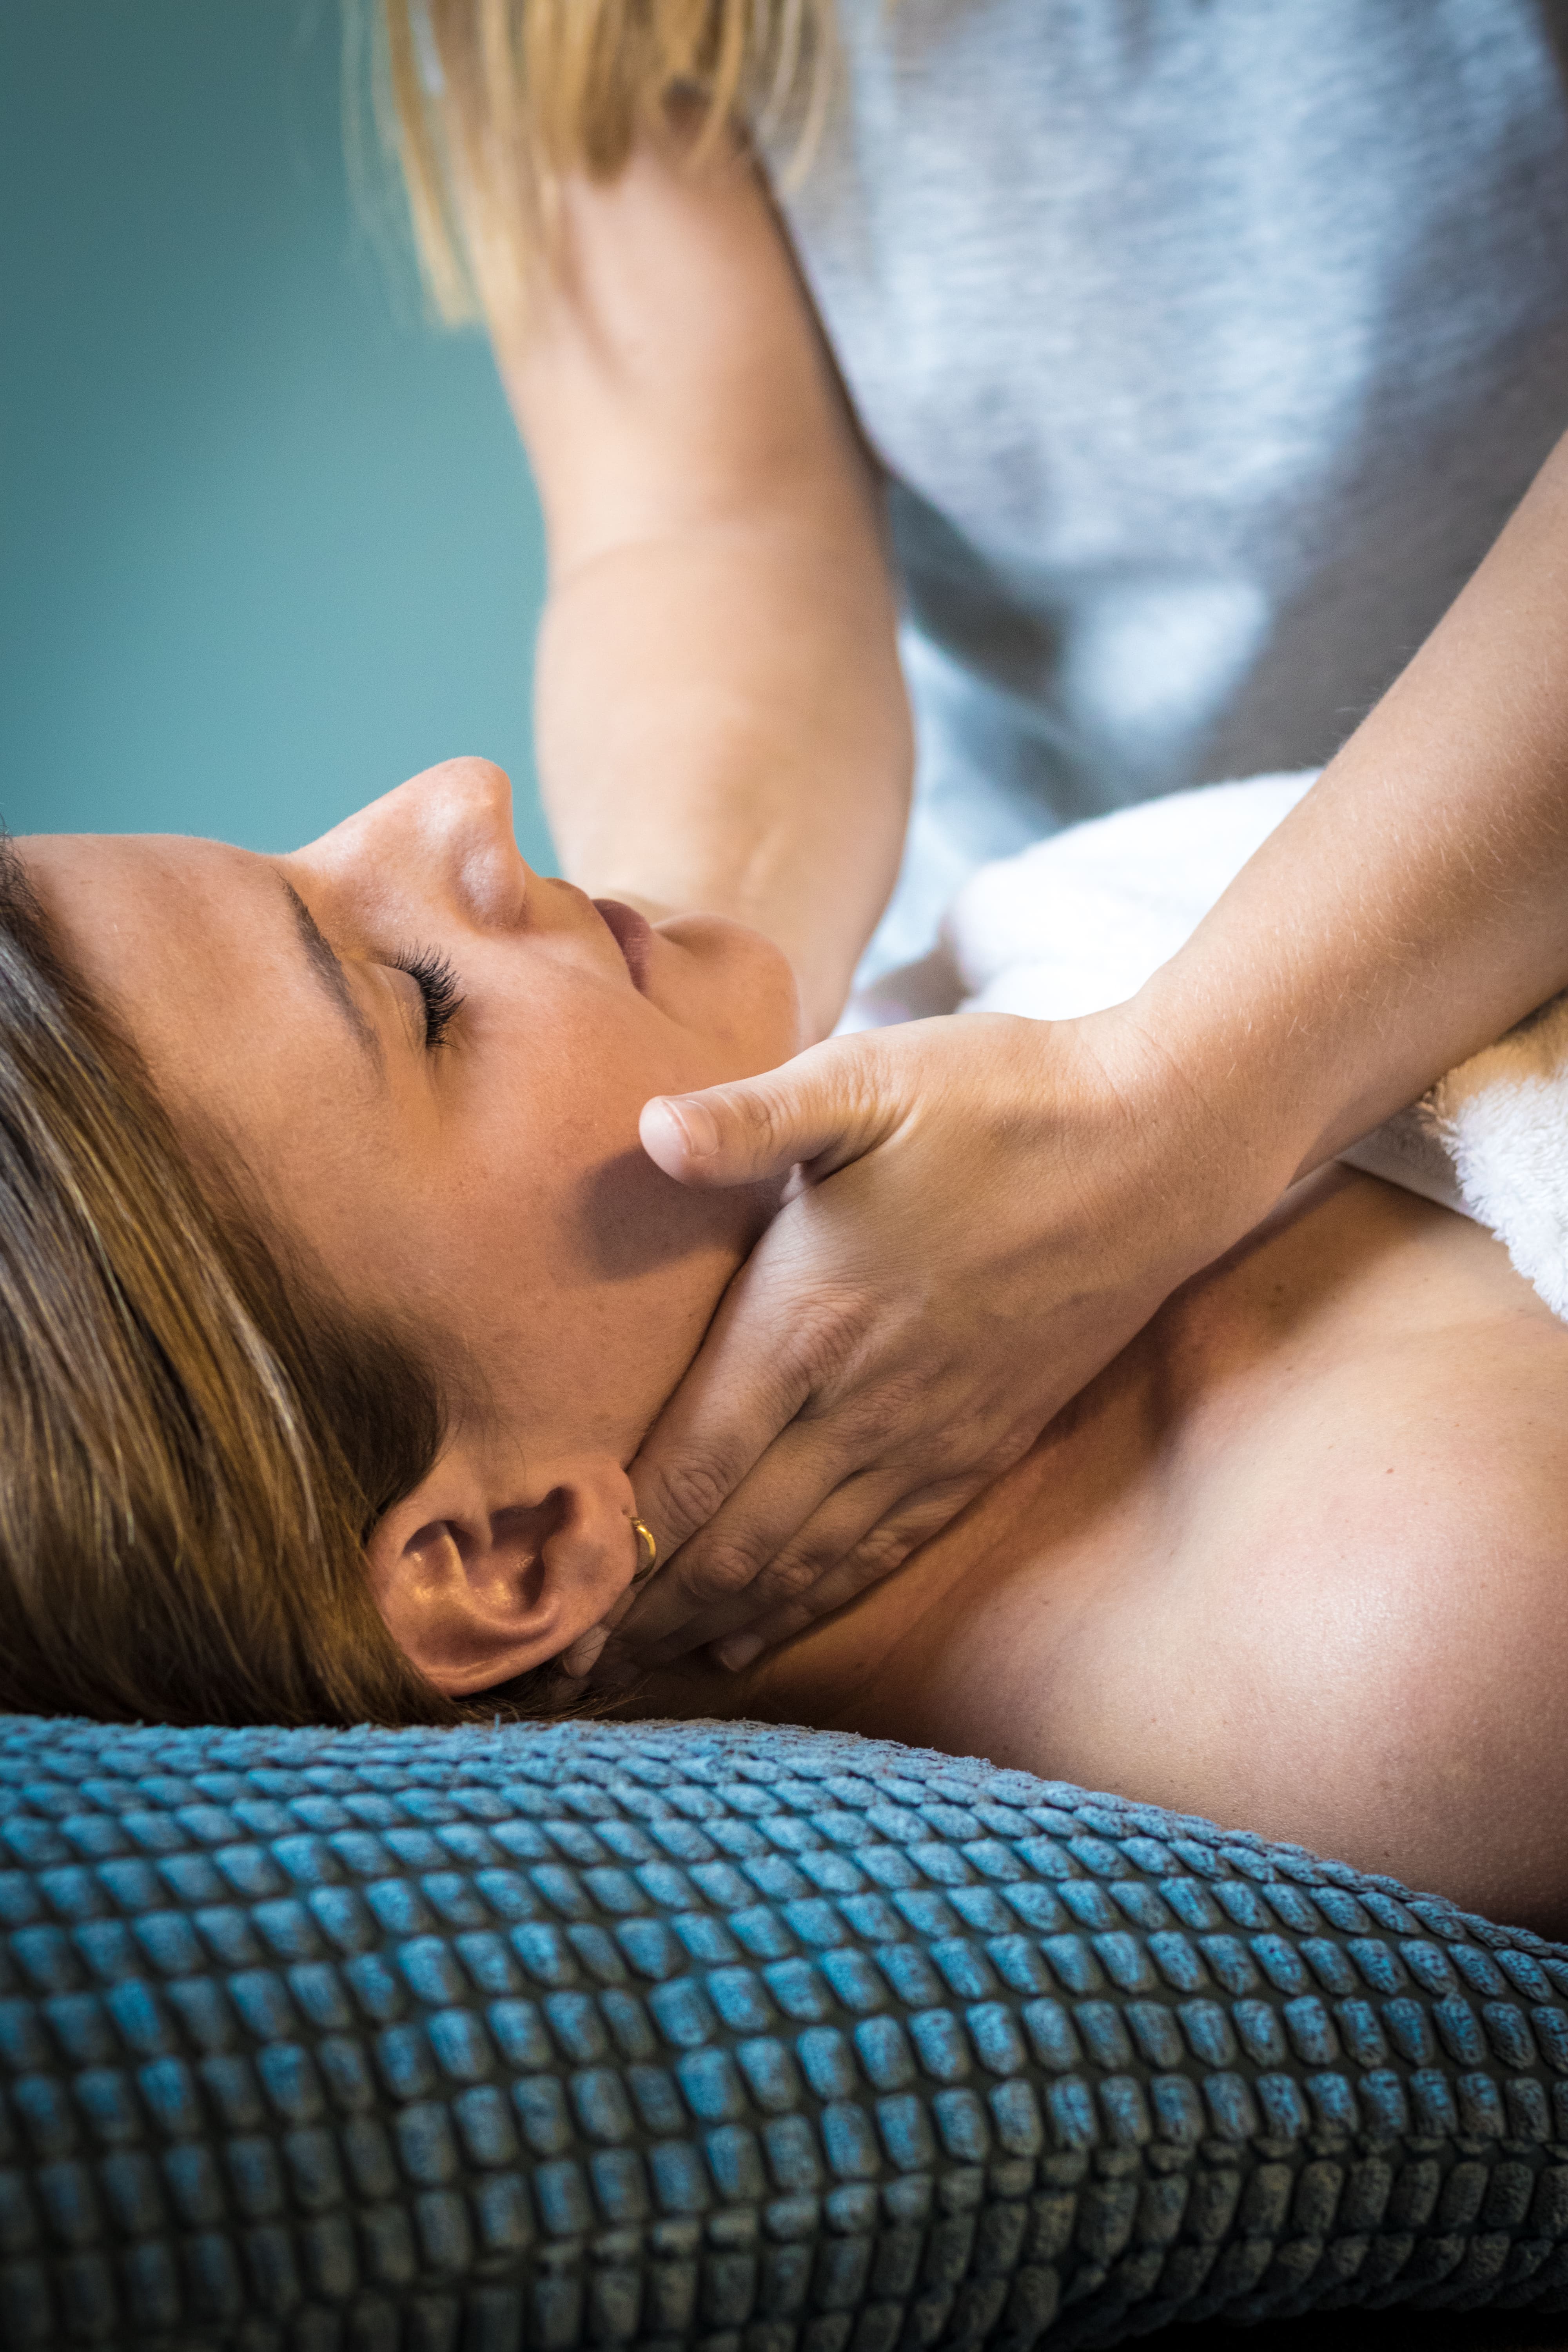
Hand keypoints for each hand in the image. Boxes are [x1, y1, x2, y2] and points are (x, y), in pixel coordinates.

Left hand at [597, 1008, 1266, 1676]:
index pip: (690, 1468)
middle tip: (574, 1666)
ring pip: (805, 1562)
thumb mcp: (865, 1079)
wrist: (1159, 1144)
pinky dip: (816, 1599)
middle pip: (734, 1541)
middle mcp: (863, 1403)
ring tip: (648, 1664)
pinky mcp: (985, 1442)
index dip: (618, 1548)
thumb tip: (649, 1127)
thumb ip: (750, 1118)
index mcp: (809, 1322)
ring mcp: (931, 1434)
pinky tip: (767, 1627)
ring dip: (719, 1616)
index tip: (554, 1608)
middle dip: (649, 1609)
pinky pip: (884, 1547)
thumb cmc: (1001, 1100)